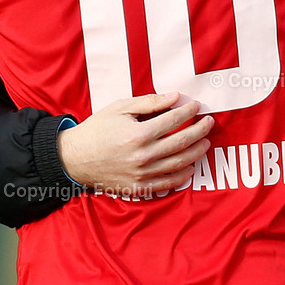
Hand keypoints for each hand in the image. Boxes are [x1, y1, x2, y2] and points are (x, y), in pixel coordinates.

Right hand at [57, 91, 213, 196]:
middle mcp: (143, 156)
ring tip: (205, 142)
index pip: (173, 121)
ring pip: (179, 164)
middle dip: (200, 131)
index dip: (189, 111)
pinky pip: (167, 183)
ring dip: (196, 152)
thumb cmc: (98, 129)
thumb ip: (149, 102)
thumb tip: (175, 97)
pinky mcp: (138, 188)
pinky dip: (182, 176)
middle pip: (182, 142)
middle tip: (209, 122)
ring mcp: (142, 174)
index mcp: (138, 134)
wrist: (75, 157)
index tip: (197, 106)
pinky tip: (190, 166)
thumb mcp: (120, 108)